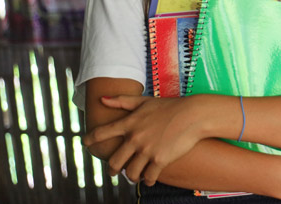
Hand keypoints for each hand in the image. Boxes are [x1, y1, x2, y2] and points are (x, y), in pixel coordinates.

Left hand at [83, 95, 202, 184]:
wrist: (194, 115)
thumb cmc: (171, 106)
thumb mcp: (145, 101)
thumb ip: (122, 101)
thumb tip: (101, 98)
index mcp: (130, 123)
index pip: (102, 133)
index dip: (91, 139)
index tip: (86, 144)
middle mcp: (135, 138)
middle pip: (114, 161)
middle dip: (112, 169)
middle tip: (114, 172)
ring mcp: (147, 150)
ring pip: (130, 173)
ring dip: (131, 177)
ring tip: (134, 176)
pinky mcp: (160, 160)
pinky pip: (148, 177)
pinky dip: (147, 181)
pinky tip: (149, 180)